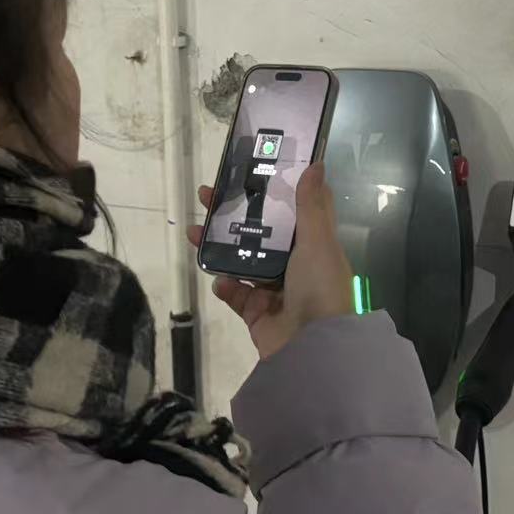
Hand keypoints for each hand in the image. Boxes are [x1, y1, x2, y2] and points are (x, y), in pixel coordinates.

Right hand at [187, 162, 353, 358]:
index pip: (292, 210)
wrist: (312, 350)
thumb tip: (316, 164)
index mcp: (312, 245)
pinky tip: (220, 281)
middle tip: (206, 196)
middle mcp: (293, 265)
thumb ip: (311, 206)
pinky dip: (225, 286)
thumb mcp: (318, 242)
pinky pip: (234, 294)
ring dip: (217, 246)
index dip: (273, 189)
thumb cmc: (319, 288)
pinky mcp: (255, 312)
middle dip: (233, 214)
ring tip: (194, 232)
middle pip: (259, 232)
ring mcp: (272, 290)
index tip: (250, 168)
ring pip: (240, 260)